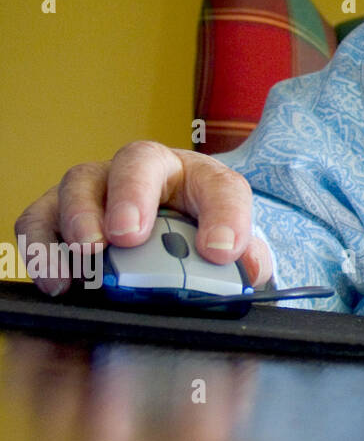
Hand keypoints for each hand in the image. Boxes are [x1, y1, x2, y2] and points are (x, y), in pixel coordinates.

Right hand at [13, 141, 269, 295]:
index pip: (220, 187)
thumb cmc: (194, 230)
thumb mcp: (226, 243)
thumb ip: (244, 257)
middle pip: (138, 161)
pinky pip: (39, 219)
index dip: (224, 216)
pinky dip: (42, 246)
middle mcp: (146, 170)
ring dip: (81, 218)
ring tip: (89, 254)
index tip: (220, 250)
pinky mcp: (58, 210)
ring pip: (80, 183)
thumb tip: (248, 270)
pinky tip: (59, 279)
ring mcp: (98, 186)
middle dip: (132, 196)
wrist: (160, 228)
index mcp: (199, 177)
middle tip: (129, 236)